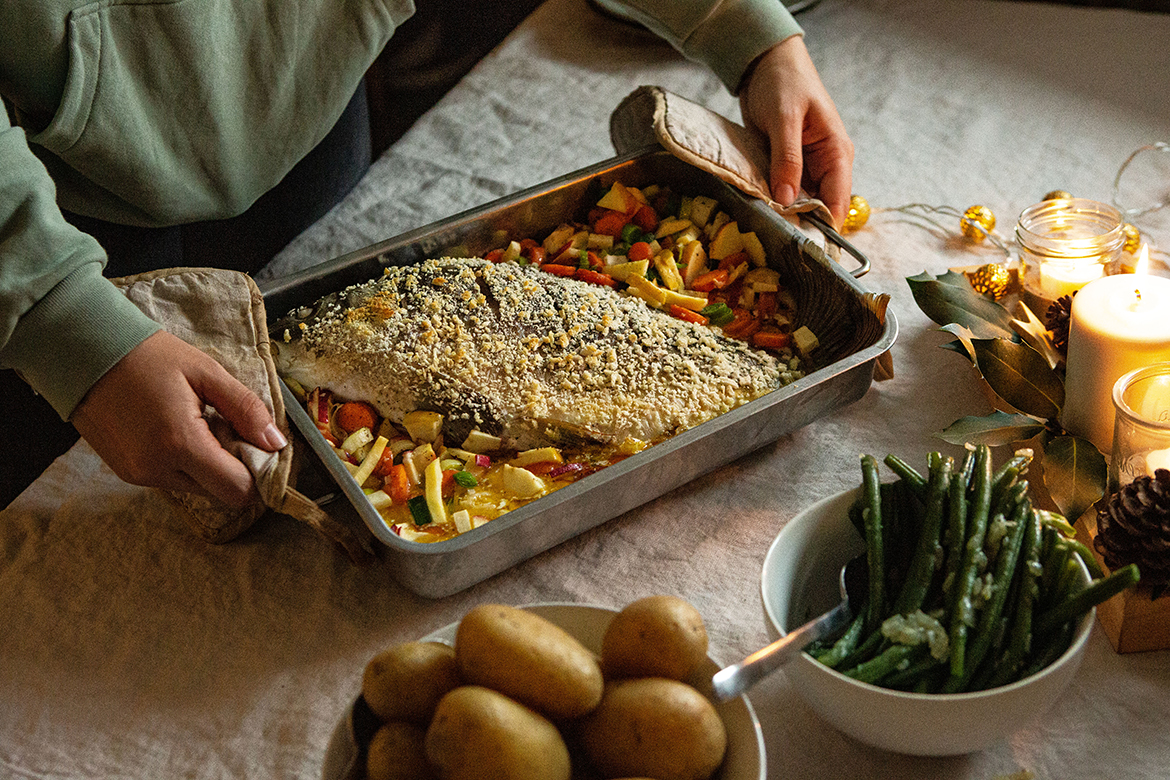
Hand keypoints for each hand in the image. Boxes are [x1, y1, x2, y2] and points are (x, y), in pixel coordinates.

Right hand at [72, 330, 286, 506]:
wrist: (86, 352)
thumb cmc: (149, 357)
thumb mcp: (206, 372)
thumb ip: (245, 408)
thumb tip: (276, 443)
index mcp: (180, 443)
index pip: (236, 490)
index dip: (256, 473)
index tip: (258, 446)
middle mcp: (157, 469)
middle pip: (219, 493)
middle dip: (234, 468)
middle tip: (226, 428)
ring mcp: (139, 475)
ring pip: (198, 488)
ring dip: (209, 465)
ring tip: (197, 424)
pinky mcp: (128, 474)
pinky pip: (173, 480)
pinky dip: (185, 463)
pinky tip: (176, 430)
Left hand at [739, 35, 854, 228]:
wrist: (766, 64)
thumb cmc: (783, 82)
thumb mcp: (784, 119)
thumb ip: (787, 160)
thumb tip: (788, 201)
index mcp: (836, 153)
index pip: (838, 201)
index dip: (825, 228)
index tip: (807, 249)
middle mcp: (825, 165)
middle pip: (818, 208)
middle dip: (801, 225)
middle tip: (779, 245)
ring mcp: (805, 168)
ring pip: (799, 203)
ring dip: (784, 215)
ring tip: (767, 234)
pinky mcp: (785, 167)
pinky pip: (782, 192)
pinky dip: (772, 202)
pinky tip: (759, 214)